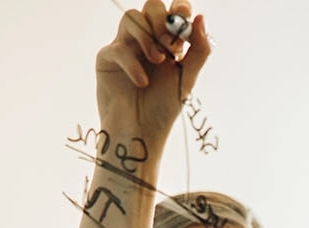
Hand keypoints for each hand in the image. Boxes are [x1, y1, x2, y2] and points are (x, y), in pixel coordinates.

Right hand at [95, 1, 211, 151]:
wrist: (141, 134)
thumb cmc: (164, 108)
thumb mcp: (188, 78)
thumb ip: (199, 50)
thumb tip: (200, 17)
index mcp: (169, 41)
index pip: (173, 10)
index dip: (180, 10)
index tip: (185, 27)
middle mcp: (147, 39)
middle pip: (151, 6)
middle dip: (163, 21)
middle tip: (172, 47)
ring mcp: (126, 46)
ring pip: (132, 17)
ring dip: (148, 37)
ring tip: (159, 62)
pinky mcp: (108, 58)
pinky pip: (119, 47)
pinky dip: (133, 64)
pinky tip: (143, 82)